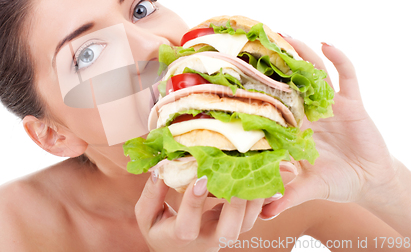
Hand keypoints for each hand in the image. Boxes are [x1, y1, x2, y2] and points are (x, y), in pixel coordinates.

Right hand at [135, 174, 266, 251]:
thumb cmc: (159, 229)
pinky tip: (264, 178)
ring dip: (253, 199)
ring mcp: (224, 234)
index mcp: (179, 238)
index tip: (198, 179)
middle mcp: (206, 239)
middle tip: (238, 179)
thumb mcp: (146, 215)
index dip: (193, 204)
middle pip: (227, 233)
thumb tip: (161, 167)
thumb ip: (151, 194)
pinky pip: (254, 215)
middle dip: (235, 207)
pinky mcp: (236, 226)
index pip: (187, 227)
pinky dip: (261, 197)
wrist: (178, 250)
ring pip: (246, 224)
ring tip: (255, 172)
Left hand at [260, 39, 397, 218]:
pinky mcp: (352, 102)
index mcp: (294, 129)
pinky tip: (326, 44)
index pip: (272, 105)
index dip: (257, 91)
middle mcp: (308, 113)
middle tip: (255, 42)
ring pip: (314, 74)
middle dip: (275, 64)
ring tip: (285, 34)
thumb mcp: (311, 188)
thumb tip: (265, 214)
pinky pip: (347, 75)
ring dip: (301, 54)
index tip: (237, 77)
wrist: (370, 180)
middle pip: (289, 82)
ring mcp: (330, 105)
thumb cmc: (337, 181)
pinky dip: (339, 59)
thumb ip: (289, 197)